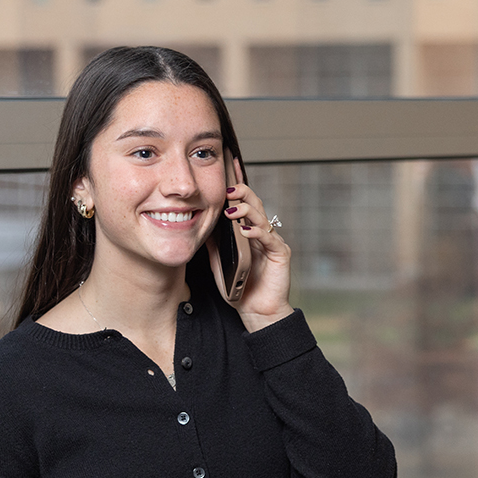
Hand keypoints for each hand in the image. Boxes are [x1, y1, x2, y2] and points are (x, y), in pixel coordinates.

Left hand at [207, 153, 294, 331]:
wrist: (255, 311)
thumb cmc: (238, 287)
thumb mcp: (218, 260)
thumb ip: (213, 241)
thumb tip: (197, 220)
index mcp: (247, 230)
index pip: (242, 201)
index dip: (236, 183)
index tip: (228, 166)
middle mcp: (260, 232)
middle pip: (253, 203)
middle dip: (241, 192)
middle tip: (227, 188)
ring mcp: (272, 241)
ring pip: (261, 216)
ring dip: (246, 210)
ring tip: (232, 208)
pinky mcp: (280, 254)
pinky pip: (269, 238)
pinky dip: (256, 232)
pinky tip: (245, 229)